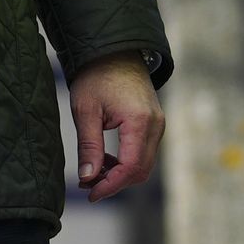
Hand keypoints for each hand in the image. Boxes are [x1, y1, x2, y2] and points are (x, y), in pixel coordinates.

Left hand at [70, 53, 162, 200]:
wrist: (114, 50)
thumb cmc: (97, 76)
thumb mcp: (86, 111)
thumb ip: (89, 146)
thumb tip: (87, 177)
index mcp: (140, 121)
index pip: (130, 167)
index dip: (110, 186)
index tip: (90, 193)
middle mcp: (155, 125)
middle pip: (141, 171)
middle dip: (114, 183)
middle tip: (87, 184)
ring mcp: (158, 124)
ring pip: (144, 164)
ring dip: (120, 174)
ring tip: (93, 172)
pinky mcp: (154, 124)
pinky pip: (144, 152)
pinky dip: (126, 162)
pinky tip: (105, 159)